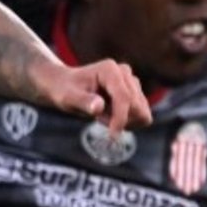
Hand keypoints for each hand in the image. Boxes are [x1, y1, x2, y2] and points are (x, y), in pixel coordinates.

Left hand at [34, 56, 151, 133]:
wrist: (66, 86)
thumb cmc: (65, 91)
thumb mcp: (68, 98)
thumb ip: (83, 102)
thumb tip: (99, 107)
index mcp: (109, 70)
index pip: (125, 97)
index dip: (121, 118)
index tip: (112, 136)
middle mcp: (124, 73)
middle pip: (137, 106)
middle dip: (119, 120)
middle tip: (98, 118)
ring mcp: (132, 82)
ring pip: (142, 112)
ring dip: (123, 121)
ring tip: (103, 115)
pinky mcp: (135, 93)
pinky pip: (141, 115)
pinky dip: (127, 121)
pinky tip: (109, 115)